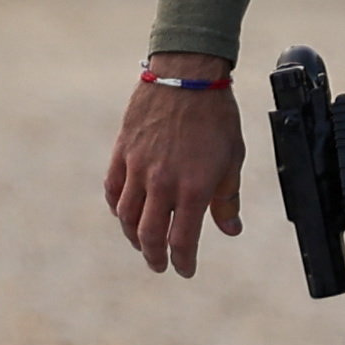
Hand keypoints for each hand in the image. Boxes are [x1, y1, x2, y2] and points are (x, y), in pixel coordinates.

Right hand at [104, 73, 245, 276]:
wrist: (187, 74)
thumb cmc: (216, 116)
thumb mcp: (232, 159)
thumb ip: (227, 198)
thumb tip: (230, 230)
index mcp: (193, 187)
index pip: (182, 240)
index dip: (182, 261)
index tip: (185, 270)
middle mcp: (162, 182)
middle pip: (148, 235)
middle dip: (154, 256)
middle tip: (160, 265)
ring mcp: (138, 167)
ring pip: (126, 215)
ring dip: (133, 236)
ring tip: (142, 243)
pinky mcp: (123, 151)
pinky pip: (113, 188)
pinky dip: (116, 207)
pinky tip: (124, 212)